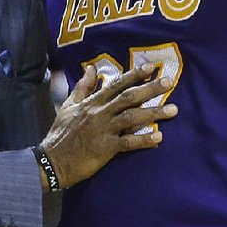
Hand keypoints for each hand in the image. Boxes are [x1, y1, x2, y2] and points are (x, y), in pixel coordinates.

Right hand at [40, 64, 177, 188]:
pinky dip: (144, 140)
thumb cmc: (61, 133)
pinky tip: (159, 138)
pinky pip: (128, 143)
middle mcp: (100, 113)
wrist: (52, 160)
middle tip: (169, 82)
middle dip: (150, 89)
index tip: (151, 67)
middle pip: (128, 97)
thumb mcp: (69, 105)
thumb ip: (83, 86)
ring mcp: (103, 130)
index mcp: (92, 102)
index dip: (134, 75)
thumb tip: (92, 68)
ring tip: (173, 110)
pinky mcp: (105, 148)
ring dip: (154, 113)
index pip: (116, 84)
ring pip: (132, 117)